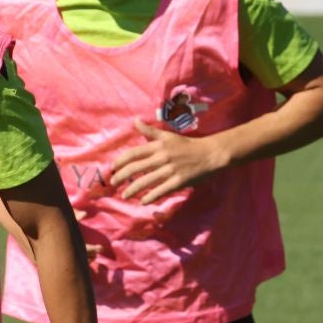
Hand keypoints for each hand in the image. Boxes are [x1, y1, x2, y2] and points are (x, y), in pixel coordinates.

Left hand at [110, 121, 228, 203]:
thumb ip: (150, 130)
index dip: (120, 161)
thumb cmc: (187, 145)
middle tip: (113, 183)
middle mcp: (162, 157)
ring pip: (145, 181)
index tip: (113, 168)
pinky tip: (143, 201)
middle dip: (121, 177)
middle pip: (136, 168)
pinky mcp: (178, 182)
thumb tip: (135, 121)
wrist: (209, 154)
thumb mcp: (168, 135)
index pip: (134, 153)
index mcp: (158, 146)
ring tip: (124, 195)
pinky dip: (150, 197)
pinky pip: (160, 191)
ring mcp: (170, 170)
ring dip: (132, 190)